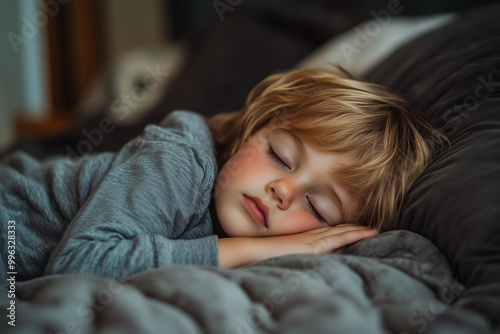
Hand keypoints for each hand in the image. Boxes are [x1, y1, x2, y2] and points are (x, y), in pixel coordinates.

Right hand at [218, 224, 378, 267]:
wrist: (254, 252)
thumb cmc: (267, 256)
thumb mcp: (288, 256)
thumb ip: (301, 256)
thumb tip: (317, 261)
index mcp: (306, 239)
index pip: (331, 233)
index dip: (346, 231)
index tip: (360, 231)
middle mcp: (312, 236)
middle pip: (339, 230)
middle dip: (356, 230)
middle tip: (373, 229)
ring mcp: (313, 239)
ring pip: (341, 232)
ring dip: (358, 231)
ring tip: (374, 231)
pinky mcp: (313, 246)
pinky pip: (337, 239)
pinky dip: (353, 235)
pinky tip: (365, 234)